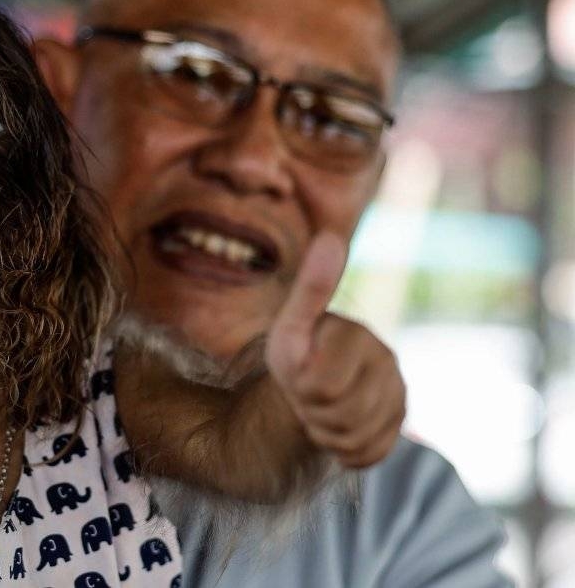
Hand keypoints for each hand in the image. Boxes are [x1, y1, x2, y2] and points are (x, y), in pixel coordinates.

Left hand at [265, 232, 405, 468]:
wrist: (306, 385)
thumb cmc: (296, 352)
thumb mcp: (291, 325)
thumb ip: (311, 288)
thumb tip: (330, 236)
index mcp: (360, 336)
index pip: (323, 385)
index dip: (302, 387)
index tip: (300, 371)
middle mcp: (387, 362)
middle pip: (341, 414)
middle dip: (313, 411)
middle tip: (307, 393)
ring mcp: (398, 394)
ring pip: (355, 438)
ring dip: (326, 431)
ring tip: (320, 407)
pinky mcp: (400, 422)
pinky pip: (370, 454)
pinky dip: (344, 450)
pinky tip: (337, 427)